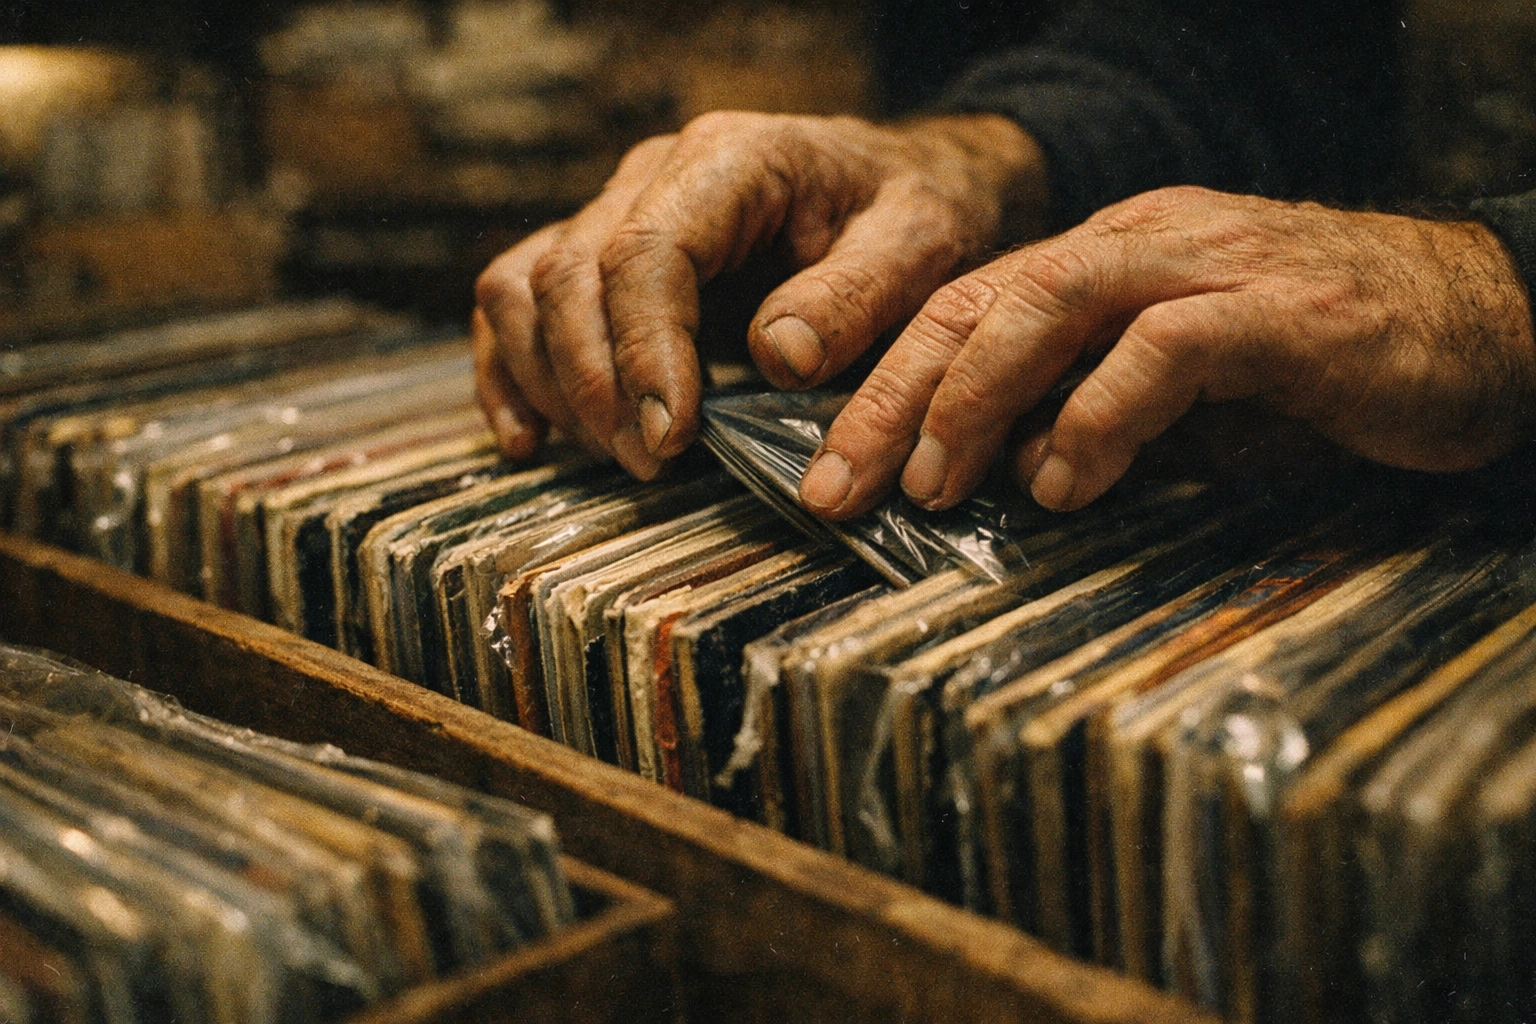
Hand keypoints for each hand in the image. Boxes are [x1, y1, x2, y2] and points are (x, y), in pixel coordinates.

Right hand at [473, 110, 1045, 477]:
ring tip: (618, 459)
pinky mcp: (600, 255)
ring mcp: (615, 211)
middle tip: (652, 468)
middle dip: (597, 385)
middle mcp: (653, 176)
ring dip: (553, 385)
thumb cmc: (916, 213)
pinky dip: (510, 372)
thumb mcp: (922, 244)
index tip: (670, 438)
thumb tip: (777, 356)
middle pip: (570, 276)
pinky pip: (513, 301)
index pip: (646, 251)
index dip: (642, 351)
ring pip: (525, 290)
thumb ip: (857, 296)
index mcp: (730, 160)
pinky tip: (530, 440)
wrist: (904, 184)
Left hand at [799, 186, 1535, 515]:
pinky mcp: (1280, 309)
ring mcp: (1211, 266)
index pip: (966, 307)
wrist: (1483, 327)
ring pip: (1054, 300)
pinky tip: (1067, 482)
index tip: (830, 471)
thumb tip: (997, 478)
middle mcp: (1144, 247)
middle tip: (839, 488)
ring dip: (977, 396)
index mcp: (1108, 262)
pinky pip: (1167, 347)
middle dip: (895, 396)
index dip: (885, 385)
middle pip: (984, 299)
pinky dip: (1101, 414)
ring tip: (934, 483)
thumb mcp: (1182, 400)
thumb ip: (1093, 417)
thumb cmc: (1320, 372)